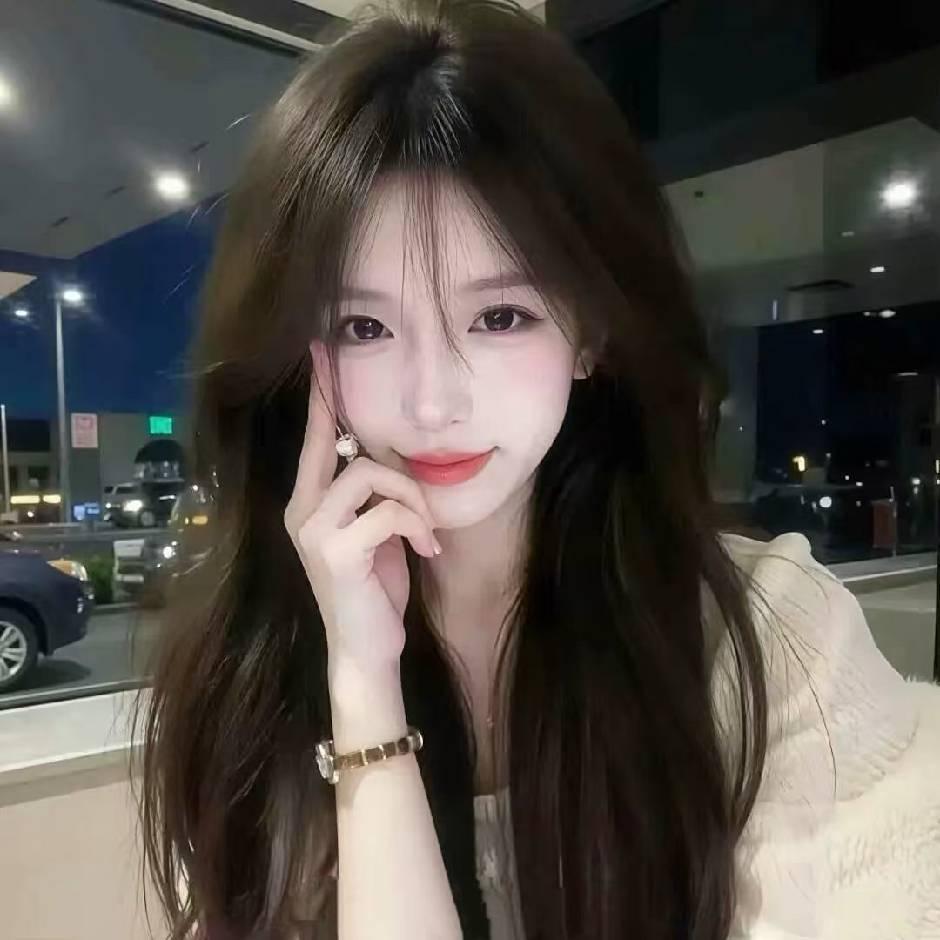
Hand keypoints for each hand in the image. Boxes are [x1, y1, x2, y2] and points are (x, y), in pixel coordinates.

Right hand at [284, 344, 441, 673]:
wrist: (366, 649)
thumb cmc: (373, 590)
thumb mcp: (375, 534)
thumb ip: (373, 497)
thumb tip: (392, 459)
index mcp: (309, 504)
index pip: (316, 440)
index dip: (321, 396)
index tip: (321, 351)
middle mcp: (301, 511)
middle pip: (339, 444)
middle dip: (372, 436)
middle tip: (397, 450)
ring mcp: (314, 530)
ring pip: (369, 474)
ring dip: (411, 497)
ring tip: (425, 530)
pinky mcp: (335, 552)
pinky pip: (387, 511)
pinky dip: (416, 525)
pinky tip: (425, 549)